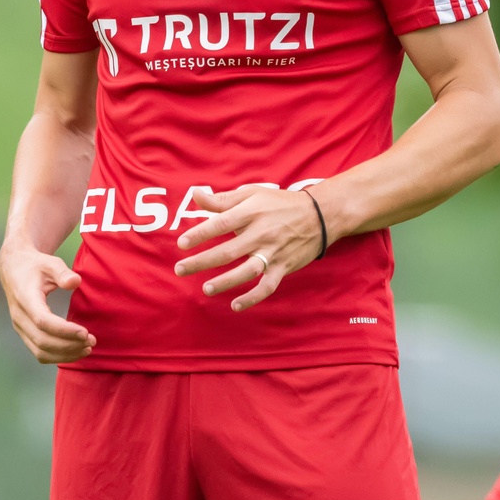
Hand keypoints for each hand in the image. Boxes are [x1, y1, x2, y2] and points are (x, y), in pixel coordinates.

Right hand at [0, 240, 95, 363]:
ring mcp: (20, 327)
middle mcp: (19, 316)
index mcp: (25, 298)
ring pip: (40, 351)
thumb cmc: (34, 265)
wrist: (13, 269)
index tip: (85, 332)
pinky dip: (58, 356)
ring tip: (87, 349)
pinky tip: (75, 351)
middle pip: (42, 340)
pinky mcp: (24, 333)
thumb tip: (75, 282)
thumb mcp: (49, 262)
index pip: (42, 321)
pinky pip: (39, 352)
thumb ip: (62, 272)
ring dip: (65, 354)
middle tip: (91, 341)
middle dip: (69, 345)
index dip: (64, 330)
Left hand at [174, 186, 323, 310]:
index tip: (181, 243)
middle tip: (180, 269)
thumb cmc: (279, 203)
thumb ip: (222, 199)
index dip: (200, 233)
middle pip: (229, 251)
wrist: (320, 215)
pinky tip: (236, 305)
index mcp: (252, 212)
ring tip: (206, 289)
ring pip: (247, 271)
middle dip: (202, 261)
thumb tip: (195, 195)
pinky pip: (267, 286)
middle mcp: (262, 233)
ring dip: (226, 282)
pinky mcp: (283, 267)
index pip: (222, 223)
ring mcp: (273, 252)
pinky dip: (253, 297)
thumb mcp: (252, 194)